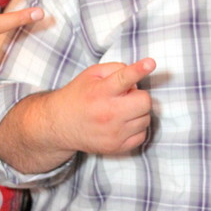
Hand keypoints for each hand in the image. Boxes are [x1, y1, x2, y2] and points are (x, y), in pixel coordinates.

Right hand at [0, 58, 156, 174]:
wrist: (59, 125)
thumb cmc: (79, 96)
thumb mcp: (91, 74)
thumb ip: (116, 69)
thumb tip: (137, 79)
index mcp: (100, 92)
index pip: (124, 78)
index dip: (139, 70)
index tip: (151, 63)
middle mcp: (107, 113)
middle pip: (145, 101)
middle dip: (139, 96)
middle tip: (126, 97)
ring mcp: (113, 133)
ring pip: (146, 119)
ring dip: (138, 113)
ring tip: (121, 111)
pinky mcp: (116, 147)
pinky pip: (142, 135)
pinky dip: (136, 128)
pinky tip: (122, 124)